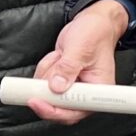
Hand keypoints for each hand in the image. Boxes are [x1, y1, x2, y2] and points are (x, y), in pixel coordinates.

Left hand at [27, 0, 130, 122]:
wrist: (93, 23)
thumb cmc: (95, 34)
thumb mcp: (81, 49)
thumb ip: (67, 68)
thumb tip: (56, 87)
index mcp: (97, 90)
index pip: (75, 112)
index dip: (55, 110)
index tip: (38, 101)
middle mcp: (85, 93)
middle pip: (57, 106)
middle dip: (49, 85)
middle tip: (53, 66)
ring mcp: (71, 87)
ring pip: (47, 92)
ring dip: (48, 71)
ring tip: (62, 55)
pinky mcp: (61, 81)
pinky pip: (43, 82)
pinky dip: (46, 67)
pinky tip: (58, 56)